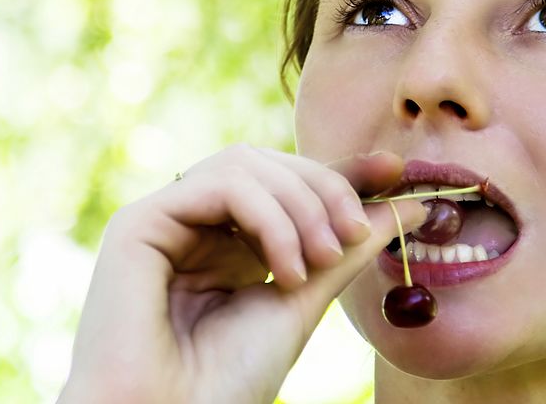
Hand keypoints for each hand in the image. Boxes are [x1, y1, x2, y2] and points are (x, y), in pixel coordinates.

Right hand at [59, 146, 425, 403]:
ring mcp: (167, 221)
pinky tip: (286, 269)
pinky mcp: (140, 223)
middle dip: (325, 187)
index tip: (394, 168)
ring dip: (301, 205)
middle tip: (355, 232)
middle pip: (269, 165)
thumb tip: (406, 205)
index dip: (340, 170)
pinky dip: (269, 217)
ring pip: (246, 165)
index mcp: (229, 243)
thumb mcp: (305, 301)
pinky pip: (221, 184)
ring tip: (320, 261)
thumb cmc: (230, 380)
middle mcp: (196, 225)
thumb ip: (346, 250)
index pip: (286, 185)